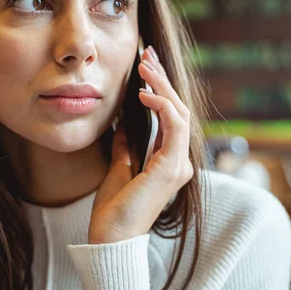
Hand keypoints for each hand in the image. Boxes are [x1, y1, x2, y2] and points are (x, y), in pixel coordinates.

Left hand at [89, 46, 192, 243]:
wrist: (111, 236)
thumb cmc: (115, 207)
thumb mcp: (120, 165)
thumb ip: (127, 144)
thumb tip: (123, 124)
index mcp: (169, 159)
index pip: (170, 115)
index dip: (159, 88)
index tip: (145, 65)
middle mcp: (179, 160)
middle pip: (177, 109)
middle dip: (162, 78)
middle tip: (147, 54)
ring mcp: (179, 164)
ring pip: (179, 113)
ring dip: (162, 86)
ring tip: (144, 66)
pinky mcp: (171, 168)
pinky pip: (174, 127)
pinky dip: (162, 106)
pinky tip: (144, 93)